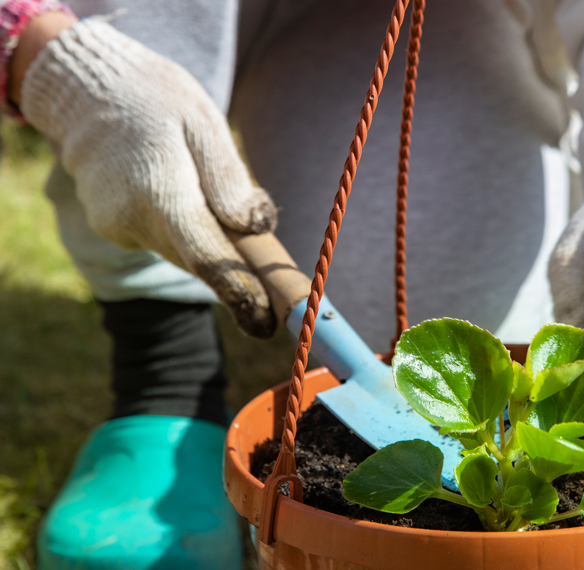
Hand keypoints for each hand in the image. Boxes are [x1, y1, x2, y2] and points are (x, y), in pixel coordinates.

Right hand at [17, 18, 276, 336]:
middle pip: (199, 260)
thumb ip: (228, 179)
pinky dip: (187, 230)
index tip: (266, 321)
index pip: (204, 256)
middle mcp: (130, 218)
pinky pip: (165, 239)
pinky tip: (184, 194)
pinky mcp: (114, 227)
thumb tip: (257, 226)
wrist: (88, 92)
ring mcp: (116, 226)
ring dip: (212, 244)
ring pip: (184, 252)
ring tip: (218, 203)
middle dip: (236, 269)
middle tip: (271, 278)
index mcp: (159, 191)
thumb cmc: (156, 100)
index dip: (239, 290)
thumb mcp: (202, 122)